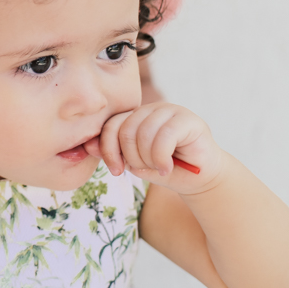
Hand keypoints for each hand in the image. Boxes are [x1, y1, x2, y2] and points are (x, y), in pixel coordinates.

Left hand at [85, 102, 223, 193]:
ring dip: (148, 159)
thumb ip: (114, 153)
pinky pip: (164, 136)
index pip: (111, 126)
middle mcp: (150, 109)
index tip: (116, 170)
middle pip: (125, 130)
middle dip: (131, 157)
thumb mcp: (135, 163)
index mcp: (134, 116)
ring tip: (159, 169)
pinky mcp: (188, 119)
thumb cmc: (166, 169)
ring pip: (144, 134)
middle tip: (145, 169)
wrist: (200, 178)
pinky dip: (161, 158)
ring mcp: (169, 110)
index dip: (108, 149)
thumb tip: (88, 147)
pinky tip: (167, 168)